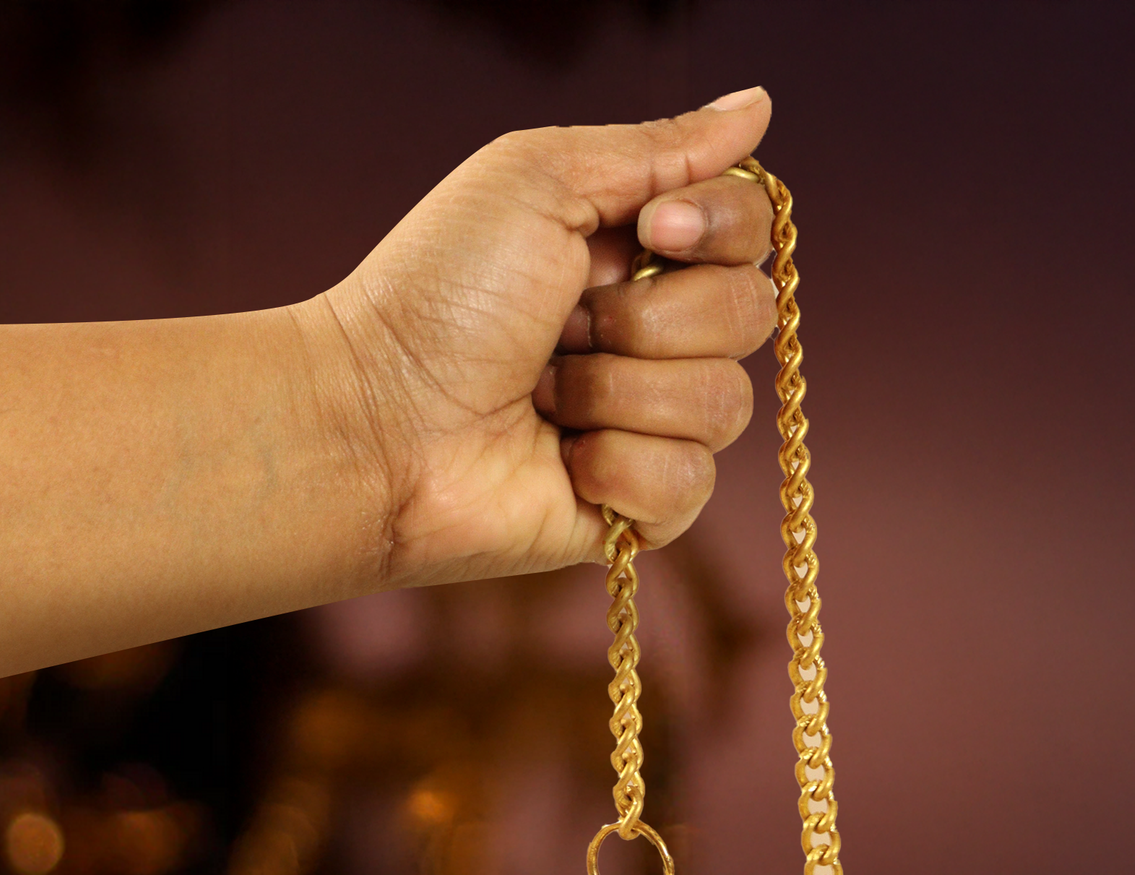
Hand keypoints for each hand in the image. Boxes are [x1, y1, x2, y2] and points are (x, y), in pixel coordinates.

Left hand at [309, 86, 775, 587]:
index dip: (719, 229)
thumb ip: (658, 149)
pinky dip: (617, 468)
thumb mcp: (540, 181)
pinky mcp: (645, 507)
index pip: (750, 233)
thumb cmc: (437, 298)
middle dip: (647, 320)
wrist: (377, 423)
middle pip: (748, 316)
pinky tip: (562, 463)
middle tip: (562, 327)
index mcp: (641, 255)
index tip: (651, 229)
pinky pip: (691, 483)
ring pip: (723, 404)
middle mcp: (659, 339)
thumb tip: (757, 107)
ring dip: (616, 393)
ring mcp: (655, 425)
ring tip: (542, 399)